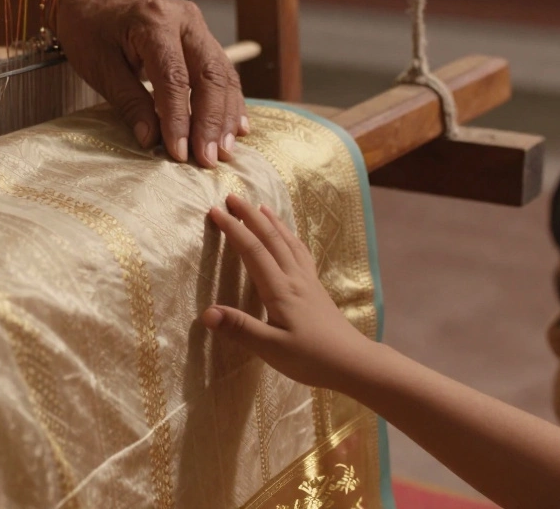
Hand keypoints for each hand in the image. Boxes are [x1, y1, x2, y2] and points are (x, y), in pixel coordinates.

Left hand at [57, 0, 247, 167]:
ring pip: (223, 73)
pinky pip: (222, 71)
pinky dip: (229, 101)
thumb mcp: (99, 66)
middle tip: (209, 159)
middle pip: (210, 74)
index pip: (174, 77)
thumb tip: (151, 140)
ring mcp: (197, 26)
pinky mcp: (201, 37)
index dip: (179, 119)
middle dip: (212, 121)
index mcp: (153, 21)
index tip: (180, 153)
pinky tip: (237, 128)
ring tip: (225, 151)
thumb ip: (129, 102)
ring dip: (226, 115)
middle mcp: (184, 19)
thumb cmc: (88, 28)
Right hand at [203, 194, 372, 389]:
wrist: (353, 363)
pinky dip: (290, 237)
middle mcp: (294, 278)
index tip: (215, 211)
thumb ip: (240, 328)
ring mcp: (308, 281)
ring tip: (260, 206)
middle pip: (271, 238)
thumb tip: (206, 313)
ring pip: (288, 242)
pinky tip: (289, 237)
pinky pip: (300, 252)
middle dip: (250, 216)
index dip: (233, 229)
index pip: (253, 251)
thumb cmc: (311, 358)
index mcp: (280, 290)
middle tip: (232, 197)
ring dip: (272, 222)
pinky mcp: (316, 288)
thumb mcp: (271, 349)